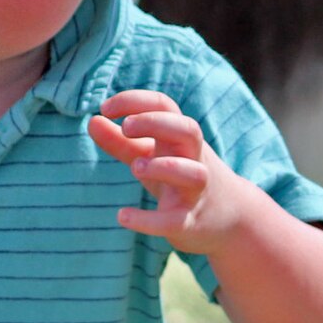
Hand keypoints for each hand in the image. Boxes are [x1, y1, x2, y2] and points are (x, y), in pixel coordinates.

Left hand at [89, 89, 248, 254]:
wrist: (230, 220)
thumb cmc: (181, 178)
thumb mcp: (152, 156)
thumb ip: (121, 141)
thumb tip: (92, 121)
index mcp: (180, 138)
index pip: (164, 106)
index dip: (135, 101)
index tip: (105, 108)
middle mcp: (193, 158)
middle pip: (187, 129)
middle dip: (156, 123)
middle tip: (126, 127)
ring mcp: (196, 191)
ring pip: (192, 173)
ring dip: (164, 167)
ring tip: (135, 166)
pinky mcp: (191, 222)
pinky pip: (175, 220)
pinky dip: (148, 220)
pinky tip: (122, 216)